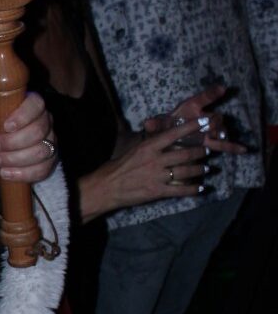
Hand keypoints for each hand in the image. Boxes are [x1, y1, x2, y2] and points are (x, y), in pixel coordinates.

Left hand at [0, 93, 56, 185]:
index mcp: (28, 105)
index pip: (36, 104)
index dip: (23, 116)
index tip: (6, 126)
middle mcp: (43, 122)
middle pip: (38, 131)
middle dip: (13, 142)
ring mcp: (48, 143)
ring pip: (41, 151)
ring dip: (14, 159)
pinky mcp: (47, 164)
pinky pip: (42, 170)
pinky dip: (20, 174)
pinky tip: (5, 172)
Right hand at [82, 124, 209, 219]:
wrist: (106, 187)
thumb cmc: (118, 166)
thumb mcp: (132, 148)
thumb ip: (148, 143)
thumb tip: (158, 133)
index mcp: (149, 146)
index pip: (174, 134)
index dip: (191, 127)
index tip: (204, 122)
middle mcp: (156, 160)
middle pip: (185, 154)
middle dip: (200, 152)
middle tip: (207, 151)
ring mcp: (158, 176)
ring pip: (186, 171)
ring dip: (200, 170)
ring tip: (206, 169)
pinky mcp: (157, 191)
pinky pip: (180, 190)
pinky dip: (193, 189)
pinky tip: (200, 189)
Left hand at [144, 83, 245, 157]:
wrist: (167, 138)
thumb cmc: (164, 128)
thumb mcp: (158, 126)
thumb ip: (154, 125)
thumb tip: (147, 123)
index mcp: (190, 109)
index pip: (202, 99)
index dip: (212, 93)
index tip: (222, 88)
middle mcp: (202, 117)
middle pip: (214, 117)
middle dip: (214, 121)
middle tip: (211, 127)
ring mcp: (208, 130)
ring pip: (221, 129)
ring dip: (222, 133)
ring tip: (221, 137)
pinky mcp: (211, 142)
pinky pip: (224, 144)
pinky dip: (233, 147)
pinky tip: (244, 150)